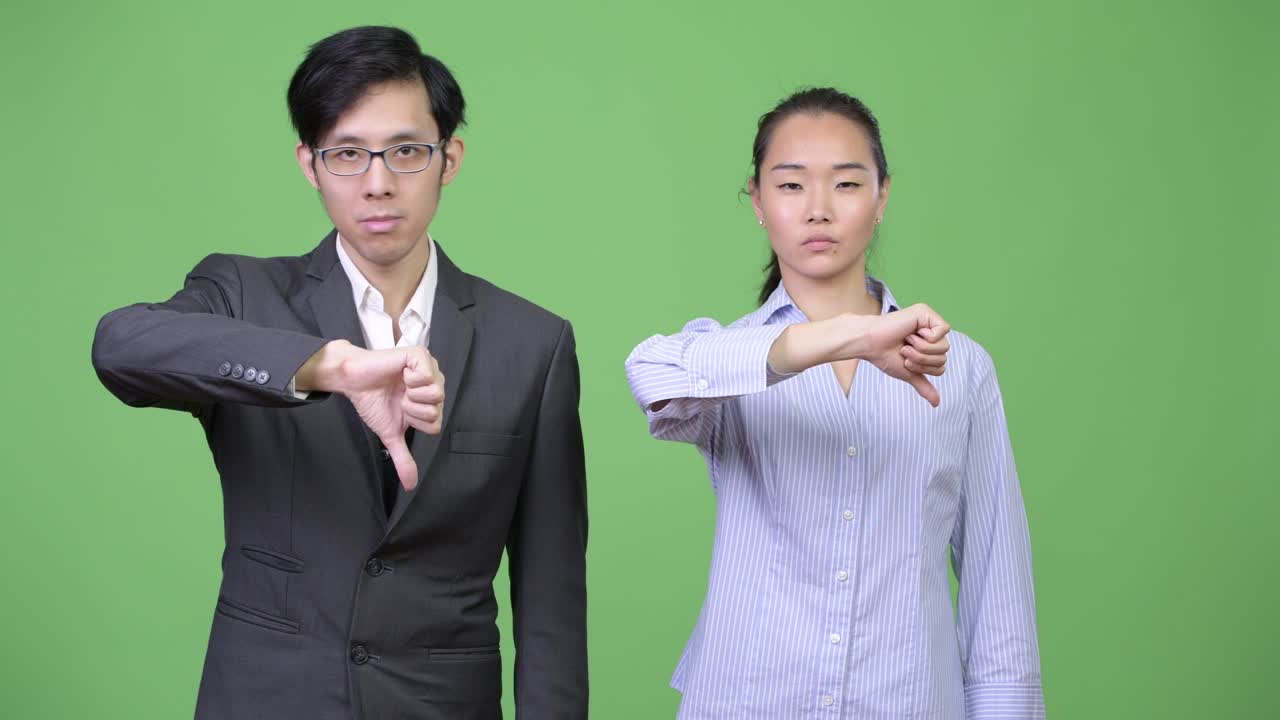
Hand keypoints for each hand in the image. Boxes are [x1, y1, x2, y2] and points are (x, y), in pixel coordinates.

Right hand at [295, 340, 445, 488]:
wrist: (353, 382)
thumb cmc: (373, 403)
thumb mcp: (391, 434)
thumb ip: (404, 458)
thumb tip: (410, 485)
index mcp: (431, 402)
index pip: (435, 424)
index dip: (414, 422)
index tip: (400, 410)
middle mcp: (434, 384)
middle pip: (436, 410)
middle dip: (411, 409)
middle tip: (398, 397)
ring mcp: (429, 368)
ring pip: (435, 394)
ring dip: (410, 395)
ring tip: (400, 385)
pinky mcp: (420, 355)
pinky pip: (426, 375)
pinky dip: (409, 379)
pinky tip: (400, 373)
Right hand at [853, 303, 949, 405]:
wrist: (870, 344)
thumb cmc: (884, 356)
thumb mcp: (908, 373)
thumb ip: (923, 385)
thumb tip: (937, 403)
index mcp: (927, 345)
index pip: (941, 364)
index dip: (924, 368)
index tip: (905, 360)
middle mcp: (930, 331)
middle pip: (944, 355)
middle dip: (922, 359)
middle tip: (904, 351)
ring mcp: (928, 321)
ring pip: (944, 345)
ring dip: (922, 350)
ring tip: (906, 343)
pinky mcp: (925, 312)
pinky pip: (942, 331)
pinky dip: (926, 338)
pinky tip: (911, 333)